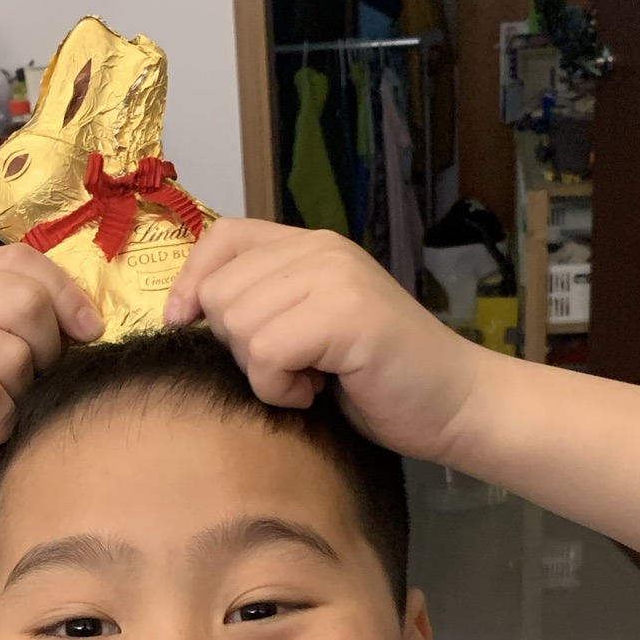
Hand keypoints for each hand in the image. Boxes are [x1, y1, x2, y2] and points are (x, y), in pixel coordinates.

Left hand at [163, 221, 479, 462]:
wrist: (456, 404)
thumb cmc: (379, 380)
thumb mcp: (310, 329)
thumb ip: (265, 304)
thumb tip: (187, 312)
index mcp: (311, 245)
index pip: (222, 235)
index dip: (192, 281)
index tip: (184, 324)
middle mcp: (322, 249)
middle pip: (221, 292)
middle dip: (239, 345)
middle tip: (292, 367)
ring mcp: (336, 277)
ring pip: (240, 324)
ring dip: (264, 372)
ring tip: (311, 380)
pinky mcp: (346, 314)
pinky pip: (266, 352)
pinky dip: (281, 388)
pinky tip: (317, 392)